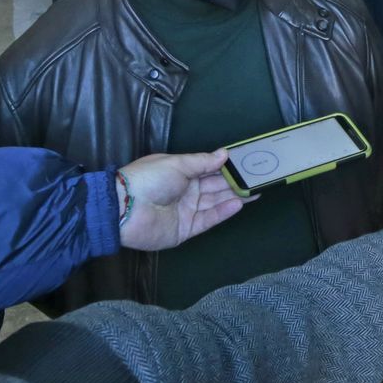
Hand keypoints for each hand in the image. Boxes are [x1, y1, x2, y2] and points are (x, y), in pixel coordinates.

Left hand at [118, 149, 247, 250]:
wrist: (124, 209)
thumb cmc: (149, 179)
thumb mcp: (177, 164)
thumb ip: (203, 162)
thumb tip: (224, 153)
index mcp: (181, 174)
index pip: (209, 170)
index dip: (227, 167)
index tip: (247, 164)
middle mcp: (186, 192)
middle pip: (215, 187)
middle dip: (235, 183)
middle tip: (257, 179)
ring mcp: (186, 211)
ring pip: (215, 203)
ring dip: (234, 197)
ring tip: (255, 191)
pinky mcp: (185, 229)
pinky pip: (208, 219)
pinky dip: (223, 212)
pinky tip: (238, 204)